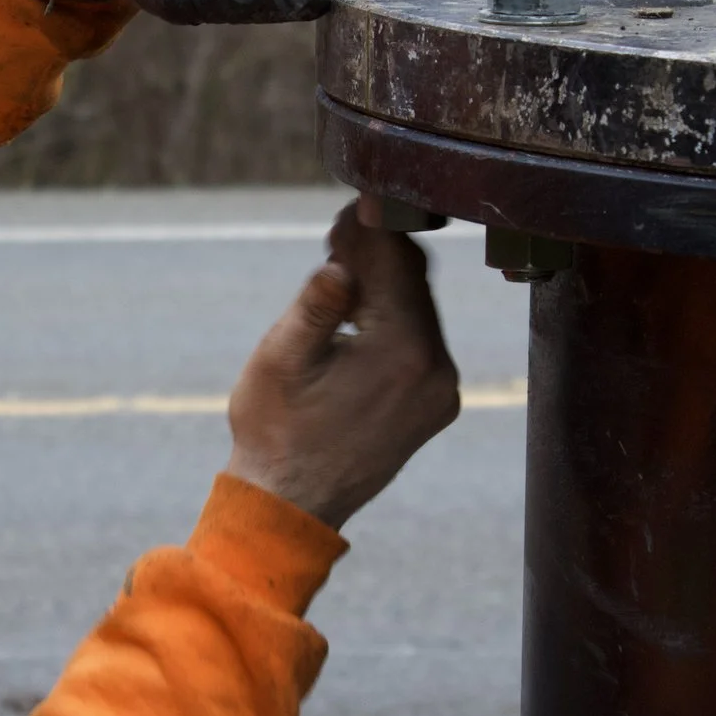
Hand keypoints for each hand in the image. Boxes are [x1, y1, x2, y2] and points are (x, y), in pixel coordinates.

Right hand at [225, 199, 460, 529]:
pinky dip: (394, 319)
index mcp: (403, 354)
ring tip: (342, 269)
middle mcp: (436, 372)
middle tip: (338, 235)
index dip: (371, 229)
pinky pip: (421, 342)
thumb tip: (343, 259)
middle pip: (415, 284)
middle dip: (378, 254)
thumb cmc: (275, 433)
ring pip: (420, 311)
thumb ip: (316, 305)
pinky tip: (359, 313)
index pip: (397, 265)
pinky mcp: (434, 405)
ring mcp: (441, 392)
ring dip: (385, 285)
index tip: (347, 209)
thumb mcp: (280, 360)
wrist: (291, 505)